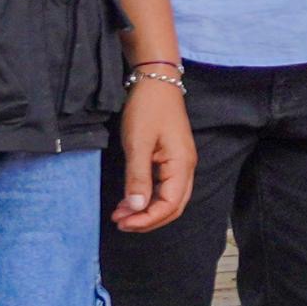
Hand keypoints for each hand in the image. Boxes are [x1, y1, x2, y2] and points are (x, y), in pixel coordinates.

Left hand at [111, 75, 194, 232]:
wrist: (156, 81)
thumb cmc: (148, 109)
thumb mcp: (138, 143)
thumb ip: (138, 177)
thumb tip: (137, 207)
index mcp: (181, 165)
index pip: (170, 204)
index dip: (148, 219)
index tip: (123, 223)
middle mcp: (186, 168)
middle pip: (173, 206)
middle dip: (147, 219)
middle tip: (120, 223)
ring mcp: (180, 164)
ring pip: (169, 199)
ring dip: (146, 210)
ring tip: (120, 214)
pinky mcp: (171, 159)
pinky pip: (163, 187)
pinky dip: (147, 198)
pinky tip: (130, 199)